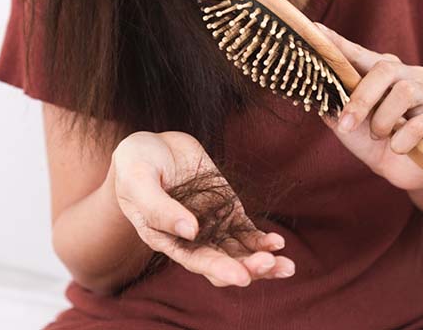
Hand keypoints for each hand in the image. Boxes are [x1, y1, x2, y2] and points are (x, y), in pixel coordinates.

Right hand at [110, 131, 294, 286]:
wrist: (151, 146)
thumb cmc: (136, 165)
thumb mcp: (138, 181)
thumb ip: (159, 207)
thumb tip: (191, 231)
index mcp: (166, 239)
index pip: (196, 261)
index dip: (219, 270)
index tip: (242, 277)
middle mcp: (192, 239)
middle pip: (224, 263)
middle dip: (248, 268)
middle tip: (270, 264)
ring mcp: (212, 224)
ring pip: (240, 252)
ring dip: (263, 261)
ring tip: (286, 265)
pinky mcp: (227, 209)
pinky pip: (247, 231)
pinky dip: (262, 240)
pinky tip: (277, 242)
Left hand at [314, 22, 422, 190]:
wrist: (404, 171)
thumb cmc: (374, 142)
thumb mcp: (347, 126)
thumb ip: (333, 106)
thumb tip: (313, 91)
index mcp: (382, 72)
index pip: (359, 54)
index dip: (339, 43)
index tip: (316, 31)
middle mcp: (408, 75)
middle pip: (384, 69)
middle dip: (361, 99)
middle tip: (346, 124)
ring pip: (404, 93)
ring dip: (383, 122)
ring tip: (378, 136)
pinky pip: (420, 123)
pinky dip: (402, 140)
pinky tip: (397, 148)